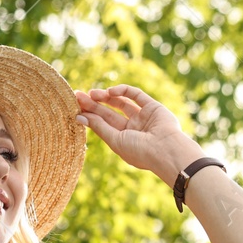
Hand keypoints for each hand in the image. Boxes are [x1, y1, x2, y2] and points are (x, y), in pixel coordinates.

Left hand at [73, 85, 193, 173]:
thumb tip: (79, 116)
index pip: (103, 125)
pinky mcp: (152, 106)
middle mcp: (132, 128)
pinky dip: (123, 91)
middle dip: (94, 104)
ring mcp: (143, 117)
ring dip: (106, 96)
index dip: (90, 115)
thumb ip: (98, 127)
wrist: (166, 150)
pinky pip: (135, 95)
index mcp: (123, 140)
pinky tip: (111, 91)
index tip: (76, 106)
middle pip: (109, 113)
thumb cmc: (139, 151)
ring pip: (121, 102)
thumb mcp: (115, 140)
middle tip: (79, 95)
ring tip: (92, 93)